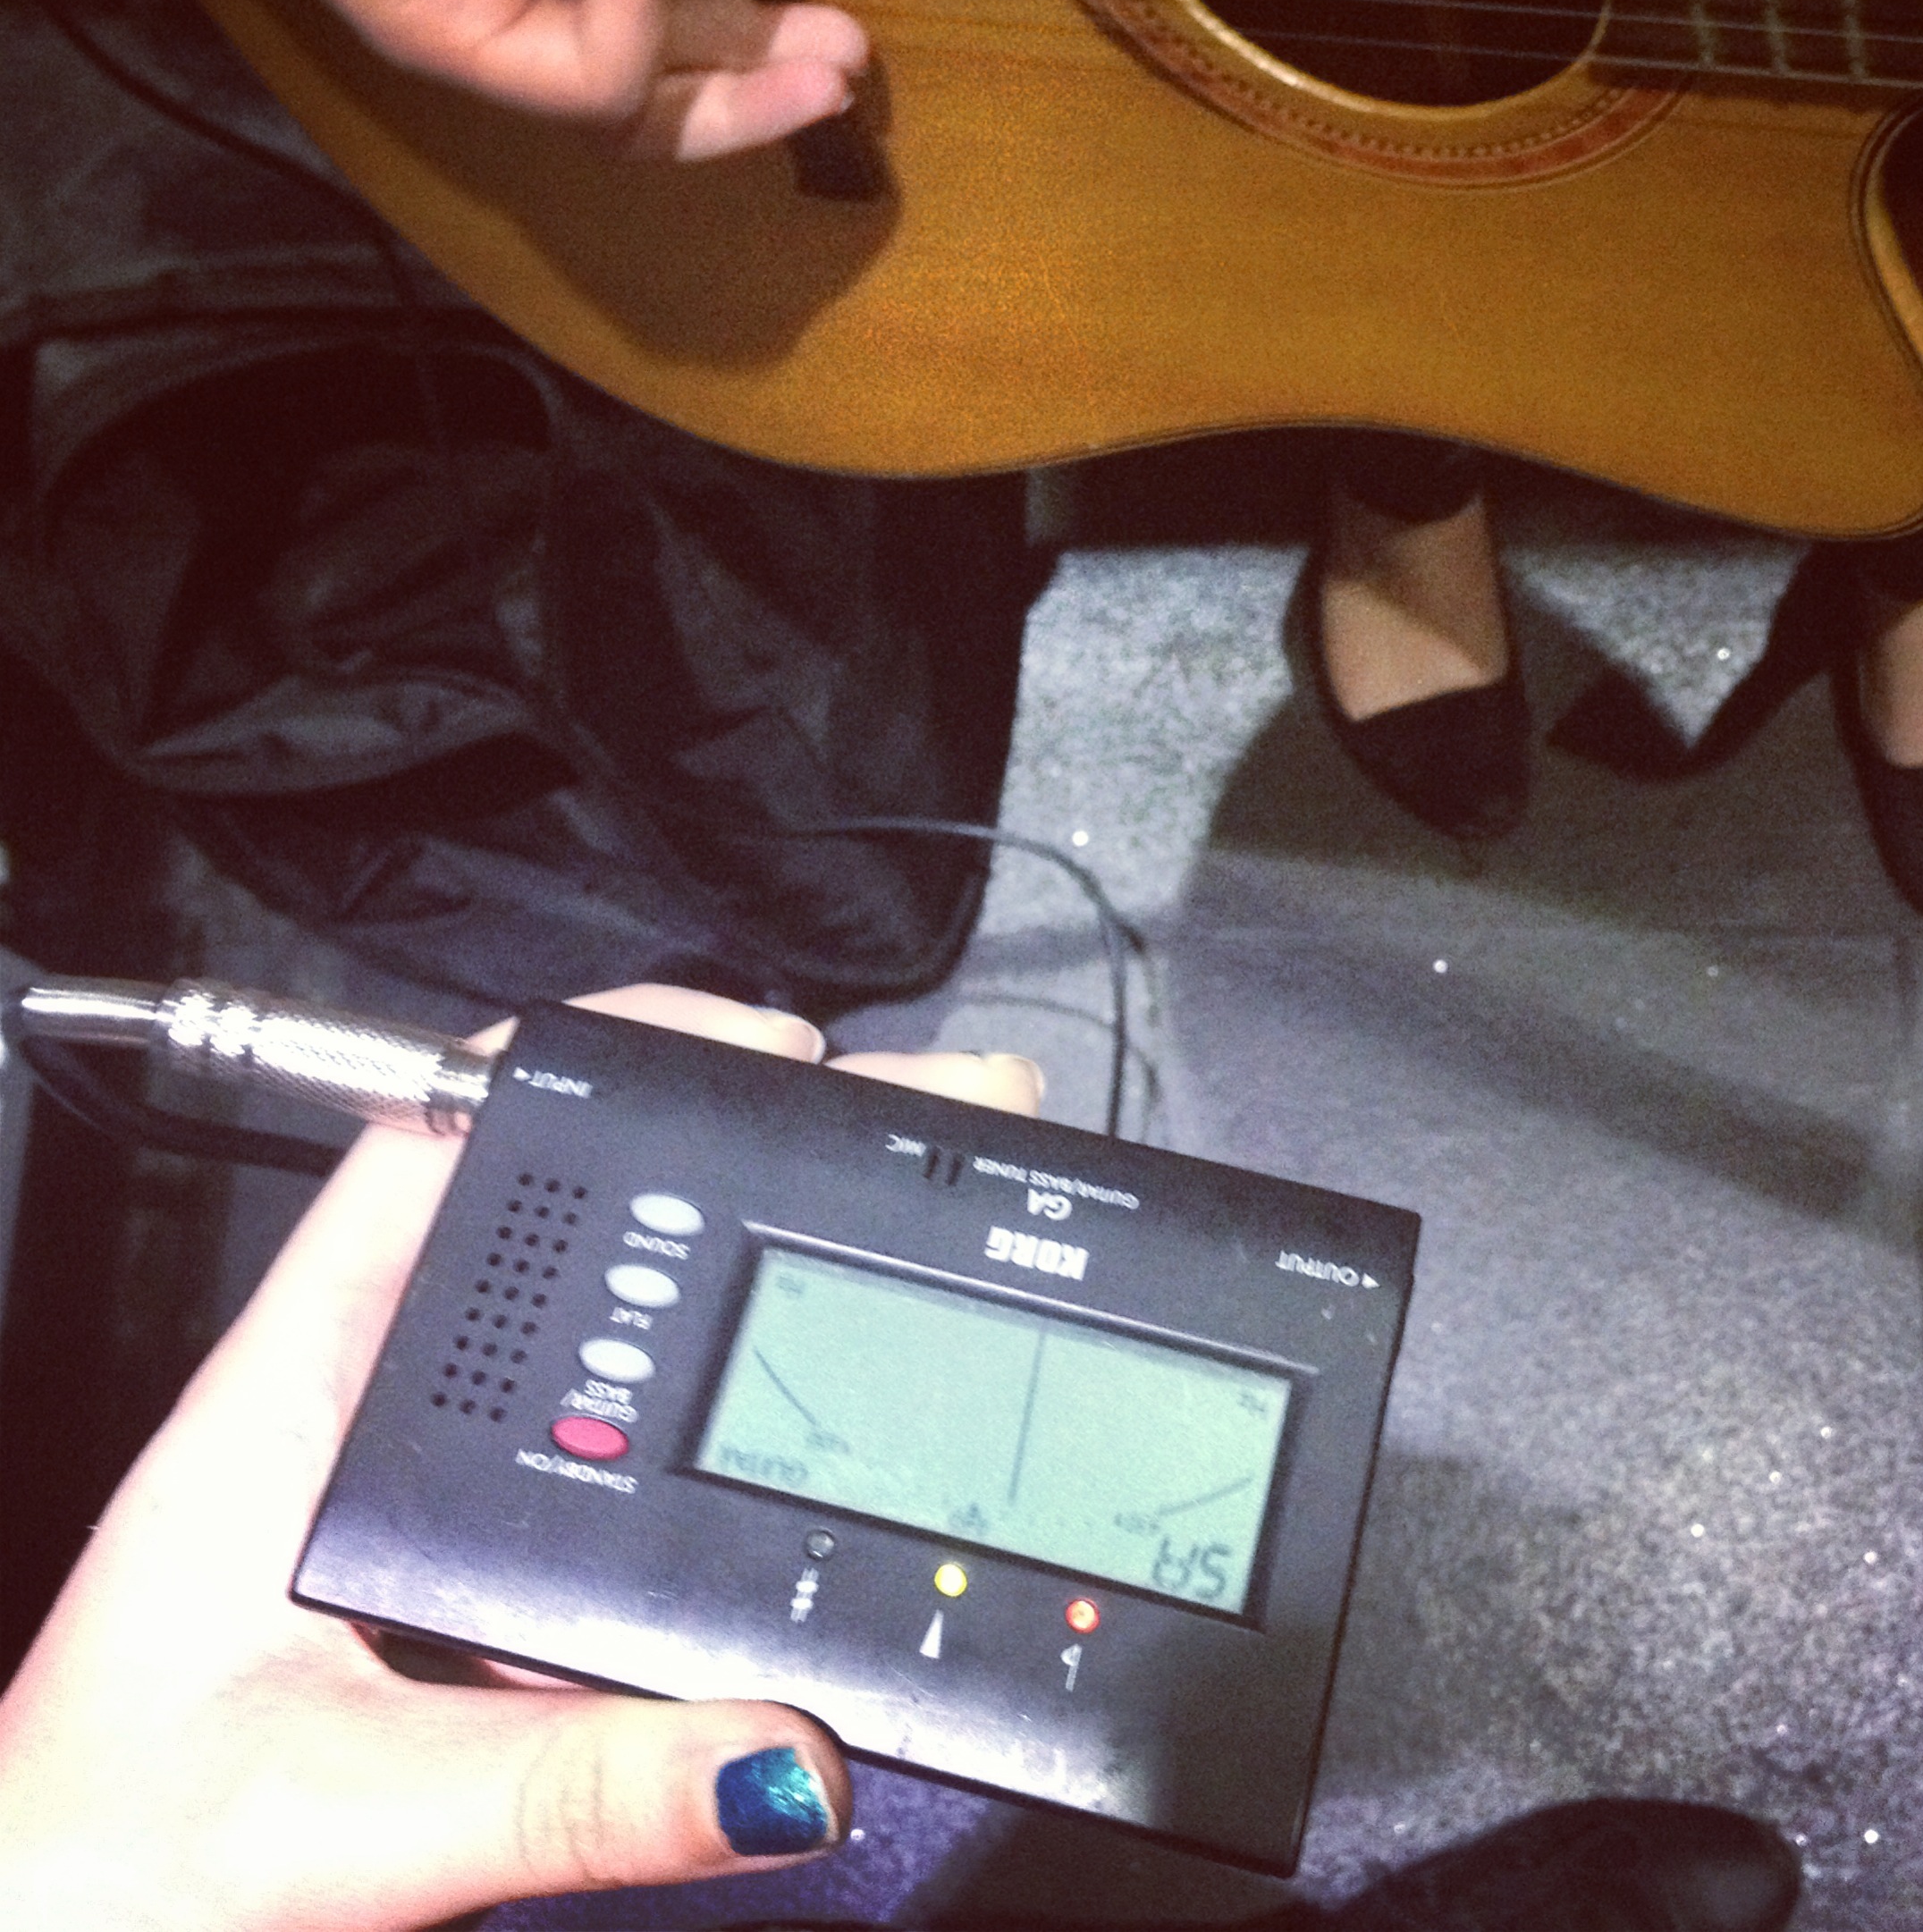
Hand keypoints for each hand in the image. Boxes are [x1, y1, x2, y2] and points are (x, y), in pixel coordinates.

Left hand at [0, 986, 1042, 1931]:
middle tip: (851, 1133)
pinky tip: (763, 1423)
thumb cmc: (98, 1873)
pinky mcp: (438, 1558)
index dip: (595, 1053)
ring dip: (695, 1270)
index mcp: (292, 1393)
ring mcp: (396, 1474)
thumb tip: (775, 1747)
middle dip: (704, 1149)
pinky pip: (588, 1442)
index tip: (740, 1046)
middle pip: (541, 1204)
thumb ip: (566, 1790)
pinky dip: (682, 1408)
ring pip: (569, 1316)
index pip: (438, 1133)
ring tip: (839, 1240)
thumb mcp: (344, 1818)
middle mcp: (349, 1407)